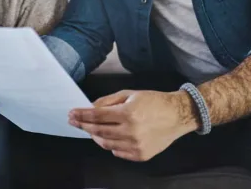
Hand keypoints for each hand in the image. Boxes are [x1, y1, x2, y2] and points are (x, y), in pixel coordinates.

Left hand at [69, 90, 198, 161]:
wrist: (178, 115)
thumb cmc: (153, 101)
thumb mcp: (129, 94)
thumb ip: (108, 101)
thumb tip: (90, 107)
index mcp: (128, 113)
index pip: (97, 116)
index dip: (82, 115)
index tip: (72, 114)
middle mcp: (131, 131)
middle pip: (98, 131)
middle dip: (83, 126)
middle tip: (73, 121)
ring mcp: (136, 145)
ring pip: (106, 144)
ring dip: (95, 136)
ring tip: (90, 129)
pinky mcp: (141, 155)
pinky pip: (118, 153)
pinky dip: (110, 145)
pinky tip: (107, 138)